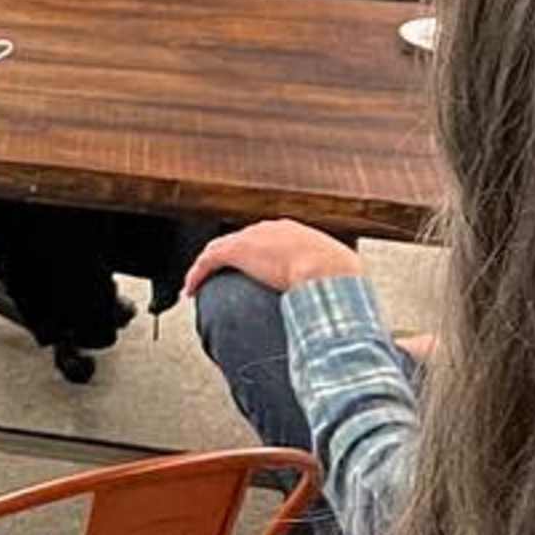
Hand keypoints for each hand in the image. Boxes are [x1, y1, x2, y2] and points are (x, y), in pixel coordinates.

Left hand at [182, 218, 365, 298]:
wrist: (329, 274)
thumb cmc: (340, 280)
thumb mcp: (340, 278)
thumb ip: (333, 285)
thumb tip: (343, 305)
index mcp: (296, 233)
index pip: (268, 240)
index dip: (258, 256)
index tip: (254, 273)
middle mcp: (272, 229)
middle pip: (241, 241)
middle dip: (229, 259)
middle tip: (222, 279)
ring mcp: (254, 237)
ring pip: (219, 250)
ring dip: (206, 268)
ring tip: (197, 285)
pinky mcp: (237, 250)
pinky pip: (207, 262)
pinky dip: (196, 275)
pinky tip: (190, 290)